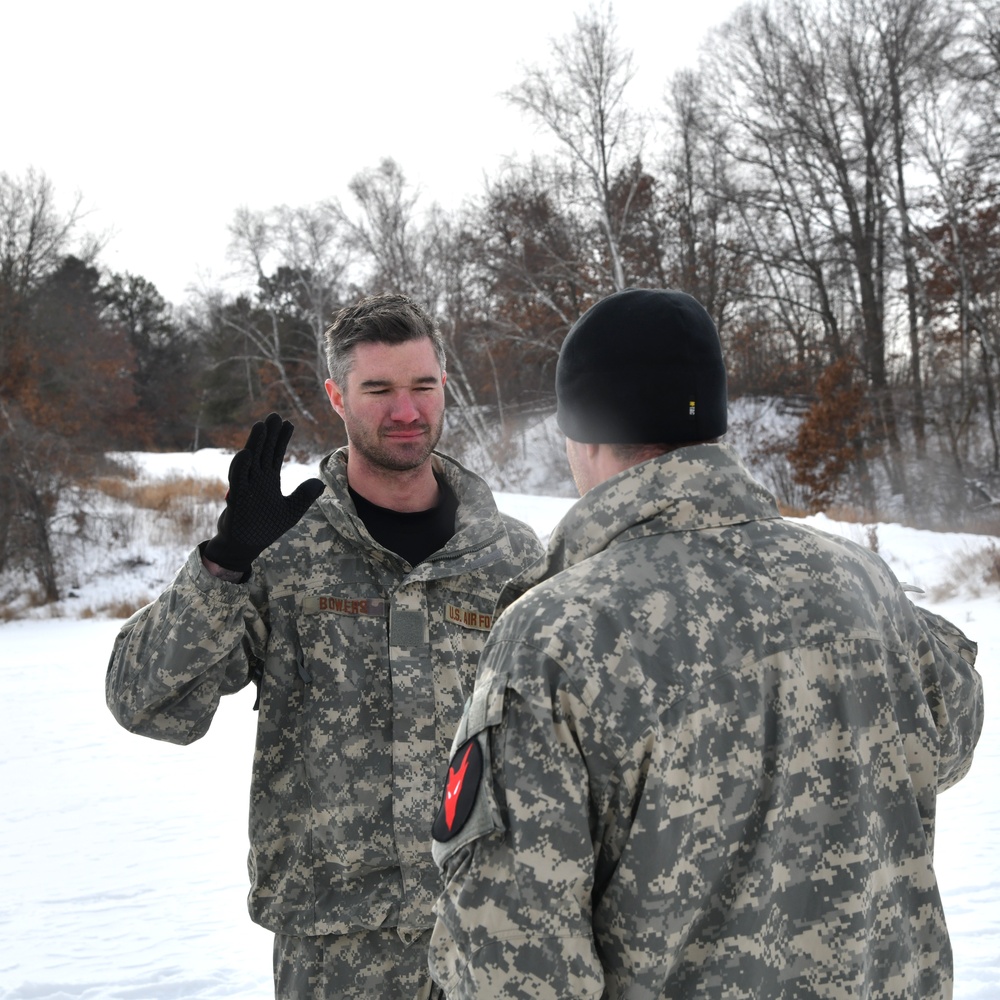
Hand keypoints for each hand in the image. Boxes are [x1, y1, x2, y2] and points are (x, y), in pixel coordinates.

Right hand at [203, 413, 323, 574]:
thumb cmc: (264, 528)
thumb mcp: (291, 512)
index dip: (281, 439)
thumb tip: (320, 483)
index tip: (288, 423)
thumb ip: (303, 496)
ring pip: (250, 459)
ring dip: (255, 443)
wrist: (244, 546)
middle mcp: (255, 479)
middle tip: (275, 415)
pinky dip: (241, 466)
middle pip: (262, 451)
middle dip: (269, 434)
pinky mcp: (237, 498)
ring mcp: (245, 486)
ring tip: (261, 425)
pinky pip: (238, 479)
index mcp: (267, 480)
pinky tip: (247, 453)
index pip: (275, 454)